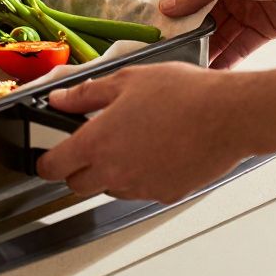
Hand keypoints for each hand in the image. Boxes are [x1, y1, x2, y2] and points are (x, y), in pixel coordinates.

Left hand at [36, 64, 246, 202]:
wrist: (229, 115)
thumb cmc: (183, 94)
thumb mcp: (126, 80)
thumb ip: (85, 94)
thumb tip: (59, 99)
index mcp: (97, 143)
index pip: (53, 167)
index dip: (45, 161)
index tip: (47, 156)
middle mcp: (115, 172)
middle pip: (77, 185)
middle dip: (77, 168)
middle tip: (91, 145)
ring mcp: (141, 187)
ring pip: (110, 189)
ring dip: (110, 173)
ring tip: (132, 140)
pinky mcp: (165, 194)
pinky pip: (142, 190)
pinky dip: (141, 176)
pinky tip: (156, 150)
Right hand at [160, 0, 275, 68]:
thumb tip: (168, 7)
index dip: (167, 5)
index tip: (150, 25)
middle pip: (198, 15)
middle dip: (184, 32)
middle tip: (166, 53)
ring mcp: (245, 9)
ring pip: (217, 34)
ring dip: (204, 49)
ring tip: (187, 67)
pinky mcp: (262, 29)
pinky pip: (238, 47)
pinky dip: (226, 59)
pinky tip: (212, 72)